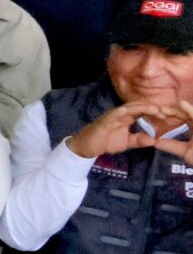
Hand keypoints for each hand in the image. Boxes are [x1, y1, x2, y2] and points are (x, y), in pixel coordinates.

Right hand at [64, 99, 192, 159]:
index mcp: (126, 118)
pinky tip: (132, 111)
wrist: (86, 147)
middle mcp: (120, 114)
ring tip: (154, 109)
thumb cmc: (104, 142)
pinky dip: (124, 112)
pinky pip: (115, 114)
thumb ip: (139, 140)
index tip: (167, 116)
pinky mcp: (105, 121)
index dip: (154, 112)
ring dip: (142, 107)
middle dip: (152, 107)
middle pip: (138, 106)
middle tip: (165, 111)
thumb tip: (153, 140)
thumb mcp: (126, 143)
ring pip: (129, 107)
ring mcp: (112, 116)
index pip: (142, 111)